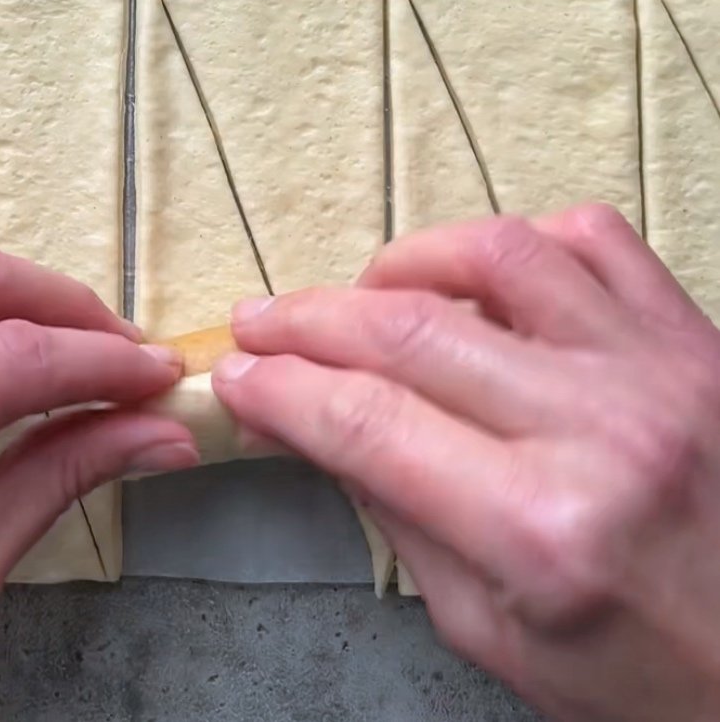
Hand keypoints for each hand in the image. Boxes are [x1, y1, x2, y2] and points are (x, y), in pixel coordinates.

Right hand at [214, 205, 719, 721]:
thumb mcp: (493, 633)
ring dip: (400, 263)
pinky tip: (482, 280)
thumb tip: (302, 419)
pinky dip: (516, 241)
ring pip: (493, 254)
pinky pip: (592, 237)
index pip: (363, 420)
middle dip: (306, 319)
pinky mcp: (696, 337)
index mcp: (540, 531)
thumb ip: (393, 514)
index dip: (278, 386)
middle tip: (261, 323)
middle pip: (406, 329)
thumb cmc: (644, 671)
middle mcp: (600, 430)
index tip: (235, 374)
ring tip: (364, 295)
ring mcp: (658, 368)